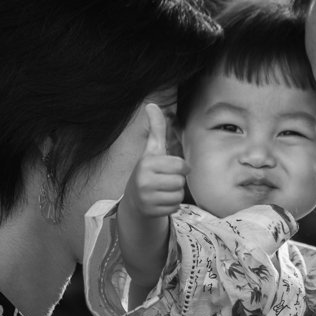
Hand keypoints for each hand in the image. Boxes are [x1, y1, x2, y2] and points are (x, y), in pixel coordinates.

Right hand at [126, 103, 187, 217]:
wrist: (134, 199)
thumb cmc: (148, 170)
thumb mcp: (152, 149)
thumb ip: (156, 128)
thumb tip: (151, 104)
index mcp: (147, 163)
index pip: (181, 166)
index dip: (181, 167)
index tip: (171, 168)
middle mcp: (144, 180)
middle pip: (180, 181)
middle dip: (177, 181)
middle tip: (165, 180)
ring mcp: (146, 198)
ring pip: (178, 195)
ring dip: (175, 194)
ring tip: (162, 190)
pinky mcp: (150, 212)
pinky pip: (174, 208)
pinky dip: (171, 206)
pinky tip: (160, 201)